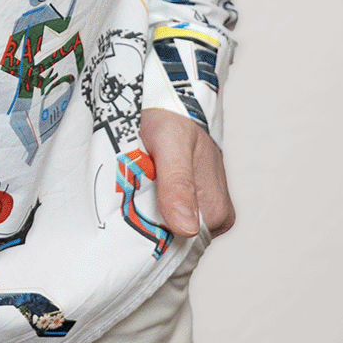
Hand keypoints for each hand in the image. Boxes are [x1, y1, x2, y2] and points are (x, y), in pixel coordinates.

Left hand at [138, 109, 234, 238]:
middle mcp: (215, 216)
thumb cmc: (172, 116)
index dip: (151, 235)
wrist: (169, 96)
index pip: (180, 246)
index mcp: (218, 212)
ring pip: (168, 228)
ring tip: (128, 190)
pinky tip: (134, 190)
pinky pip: (165, 215)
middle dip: (146, 224)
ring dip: (144, 214)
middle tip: (124, 199)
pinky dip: (146, 206)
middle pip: (174, 239)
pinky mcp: (190, 200)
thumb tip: (187, 228)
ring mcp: (202, 208)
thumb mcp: (171, 143)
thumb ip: (178, 183)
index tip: (128, 216)